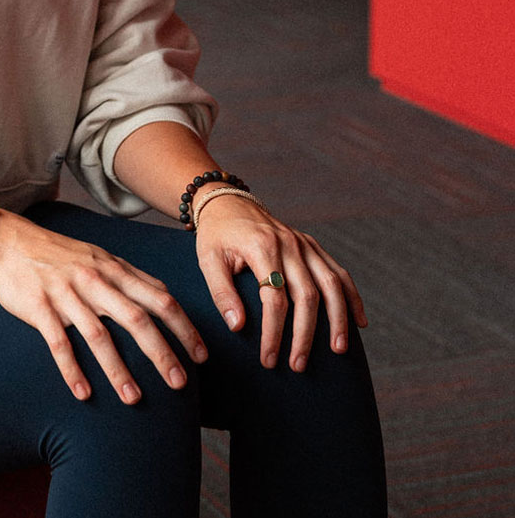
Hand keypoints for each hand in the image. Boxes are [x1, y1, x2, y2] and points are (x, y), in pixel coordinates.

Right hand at [0, 213, 208, 402]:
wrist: (12, 243)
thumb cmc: (60, 254)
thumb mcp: (100, 257)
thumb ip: (130, 277)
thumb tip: (165, 295)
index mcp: (114, 269)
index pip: (158, 298)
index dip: (183, 327)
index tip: (200, 354)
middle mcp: (95, 280)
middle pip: (136, 318)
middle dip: (161, 352)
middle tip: (179, 383)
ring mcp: (66, 294)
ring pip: (98, 335)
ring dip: (118, 369)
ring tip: (133, 399)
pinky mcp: (40, 307)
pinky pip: (58, 343)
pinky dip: (71, 370)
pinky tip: (83, 394)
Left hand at [194, 195, 367, 372]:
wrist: (227, 201)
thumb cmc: (216, 235)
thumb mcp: (208, 260)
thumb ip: (222, 293)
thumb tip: (238, 328)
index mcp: (262, 247)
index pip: (274, 298)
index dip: (274, 332)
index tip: (269, 359)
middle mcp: (288, 243)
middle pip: (307, 295)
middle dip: (305, 334)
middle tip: (298, 365)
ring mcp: (303, 243)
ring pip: (331, 284)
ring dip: (337, 319)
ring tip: (338, 351)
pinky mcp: (311, 245)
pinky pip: (339, 272)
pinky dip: (352, 297)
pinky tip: (359, 322)